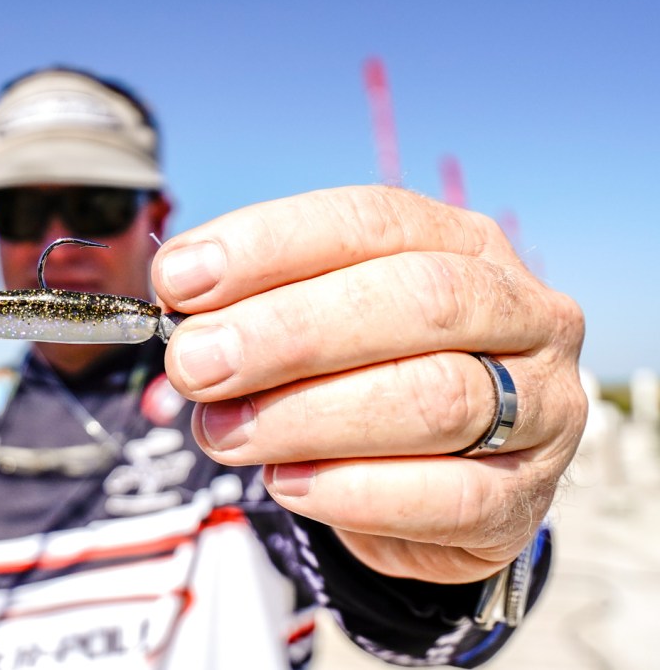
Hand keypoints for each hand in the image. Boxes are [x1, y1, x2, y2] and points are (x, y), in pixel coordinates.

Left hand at [152, 185, 585, 583]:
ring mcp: (541, 406)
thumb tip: (178, 339)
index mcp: (463, 244)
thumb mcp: (316, 329)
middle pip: (417, 300)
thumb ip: (257, 319)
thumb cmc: (366, 379)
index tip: (179, 281)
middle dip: (288, 332)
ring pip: (435, 398)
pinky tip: (287, 483)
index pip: (371, 221)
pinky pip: (449, 496)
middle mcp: (521, 311)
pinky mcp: (525, 498)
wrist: (435, 481)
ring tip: (222, 432)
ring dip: (306, 416)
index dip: (269, 245)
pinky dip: (353, 492)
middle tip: (195, 365)